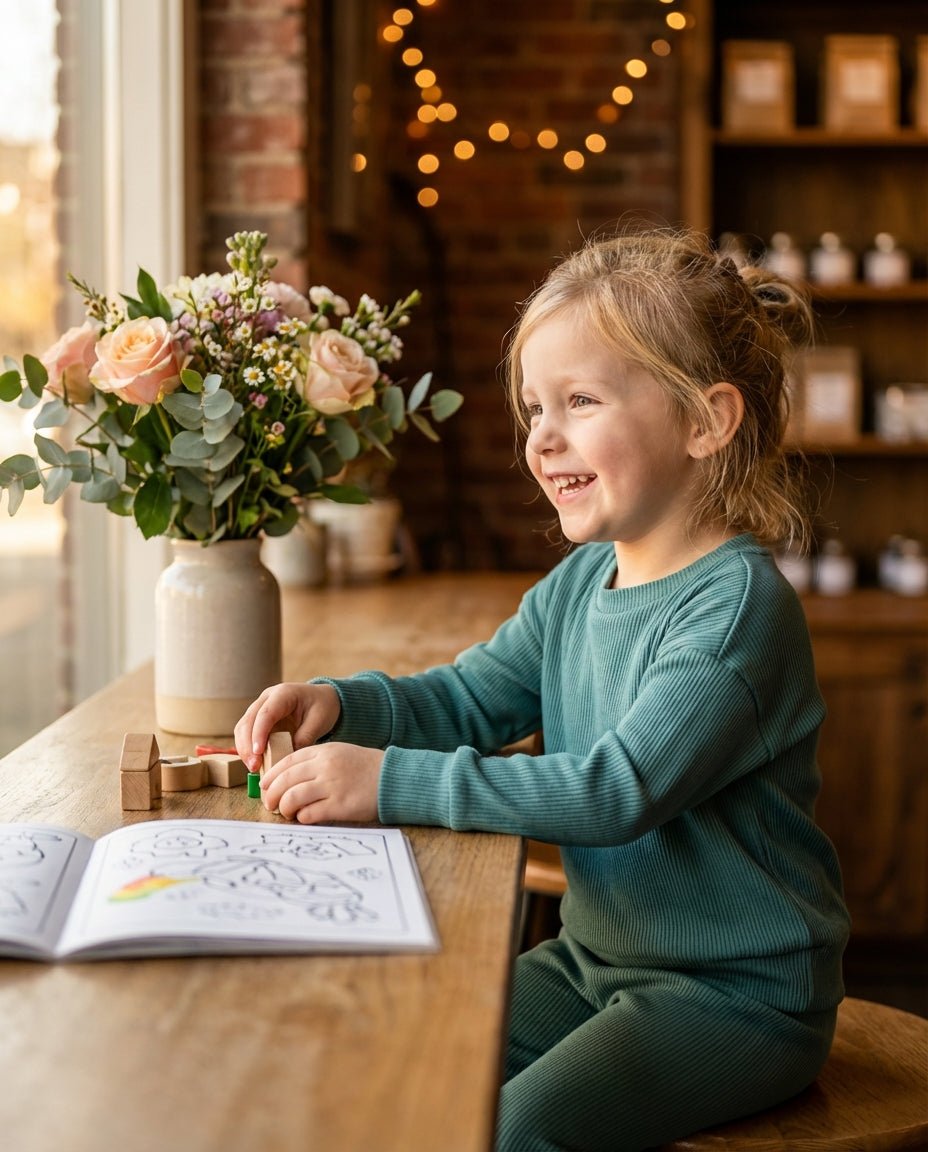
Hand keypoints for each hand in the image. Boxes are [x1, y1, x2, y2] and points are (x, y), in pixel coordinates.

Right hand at [234, 682, 341, 772]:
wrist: (321, 699)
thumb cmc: (322, 707)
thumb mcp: (319, 720)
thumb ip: (305, 737)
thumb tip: (288, 757)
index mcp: (283, 693)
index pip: (265, 713)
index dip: (259, 733)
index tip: (258, 752)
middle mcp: (267, 698)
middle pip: (248, 721)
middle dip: (247, 745)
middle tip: (254, 766)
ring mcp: (260, 707)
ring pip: (242, 728)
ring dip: (244, 749)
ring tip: (254, 768)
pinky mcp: (257, 719)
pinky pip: (246, 734)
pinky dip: (247, 748)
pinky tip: (255, 763)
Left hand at [260, 742, 383, 824]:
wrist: (393, 778)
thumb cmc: (365, 768)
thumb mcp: (339, 754)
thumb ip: (315, 761)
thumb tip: (287, 779)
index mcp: (322, 752)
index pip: (286, 762)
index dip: (271, 776)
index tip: (265, 787)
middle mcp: (324, 767)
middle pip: (284, 781)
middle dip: (271, 795)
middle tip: (270, 804)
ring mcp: (331, 786)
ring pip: (292, 798)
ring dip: (284, 809)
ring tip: (287, 813)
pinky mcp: (339, 806)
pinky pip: (309, 814)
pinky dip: (301, 818)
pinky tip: (304, 818)